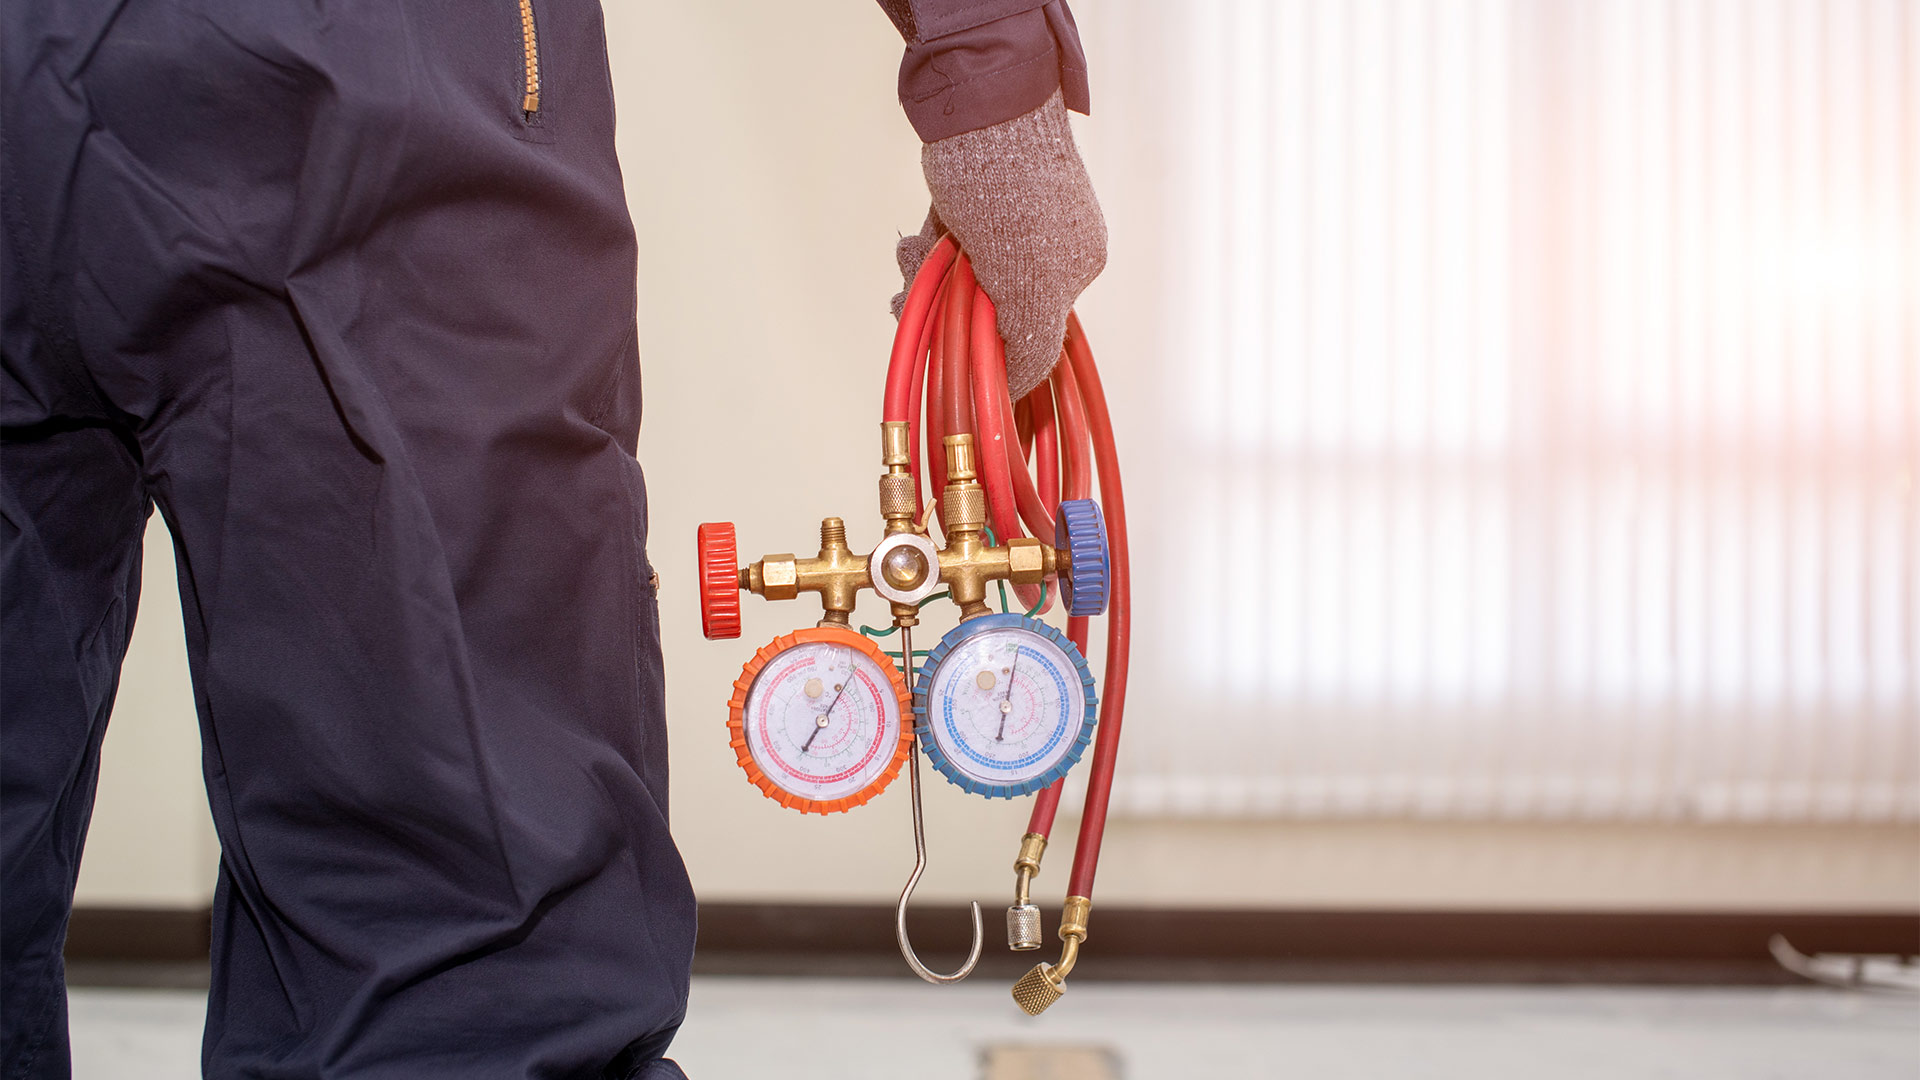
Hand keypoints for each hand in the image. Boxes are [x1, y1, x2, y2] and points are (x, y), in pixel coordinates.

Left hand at [892, 89, 1106, 400]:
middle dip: (947, 309)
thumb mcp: (1029, 284)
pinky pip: (946, 250)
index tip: (953, 358)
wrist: (982, 104)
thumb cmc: (1012, 189)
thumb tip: (1021, 386)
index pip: (1032, 339)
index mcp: (1076, 268)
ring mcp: (1008, 225)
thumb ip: (1031, 342)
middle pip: (987, 310)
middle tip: (913, 299)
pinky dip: (927, 253)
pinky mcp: (973, 203)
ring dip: (928, 280)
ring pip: (959, 282)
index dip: (989, 353)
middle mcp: (1047, 249)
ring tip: (915, 257)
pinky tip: (917, 243)